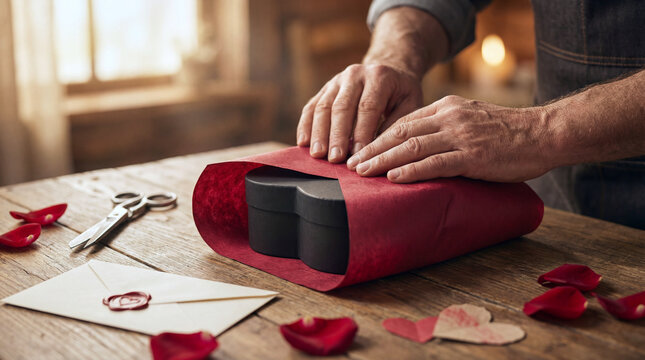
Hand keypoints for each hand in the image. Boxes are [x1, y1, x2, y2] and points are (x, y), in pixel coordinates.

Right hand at [296, 63, 422, 162]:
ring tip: (317, 154)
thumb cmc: (401, 94)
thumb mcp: (409, 104)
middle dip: (337, 135)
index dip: (361, 132)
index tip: (358, 154)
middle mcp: (355, 74)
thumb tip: (377, 151)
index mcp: (379, 76)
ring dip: (318, 133)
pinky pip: (311, 106)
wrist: (388, 69)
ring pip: (323, 106)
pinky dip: (306, 125)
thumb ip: (396, 125)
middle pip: (342, 107)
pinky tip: (303, 143)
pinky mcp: (325, 88)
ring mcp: (337, 80)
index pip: (367, 107)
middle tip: (334, 158)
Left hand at [346, 95, 553, 182]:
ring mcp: (461, 136)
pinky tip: (393, 178)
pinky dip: (411, 170)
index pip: (404, 122)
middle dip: (372, 148)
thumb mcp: (471, 120)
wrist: (544, 133)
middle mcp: (450, 118)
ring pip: (412, 147)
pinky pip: (435, 163)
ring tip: (363, 171)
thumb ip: (446, 129)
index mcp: (447, 108)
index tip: (360, 150)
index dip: (378, 137)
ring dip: (383, 160)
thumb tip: (418, 147)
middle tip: (351, 164)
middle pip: (401, 133)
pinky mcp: (473, 156)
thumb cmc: (508, 133)